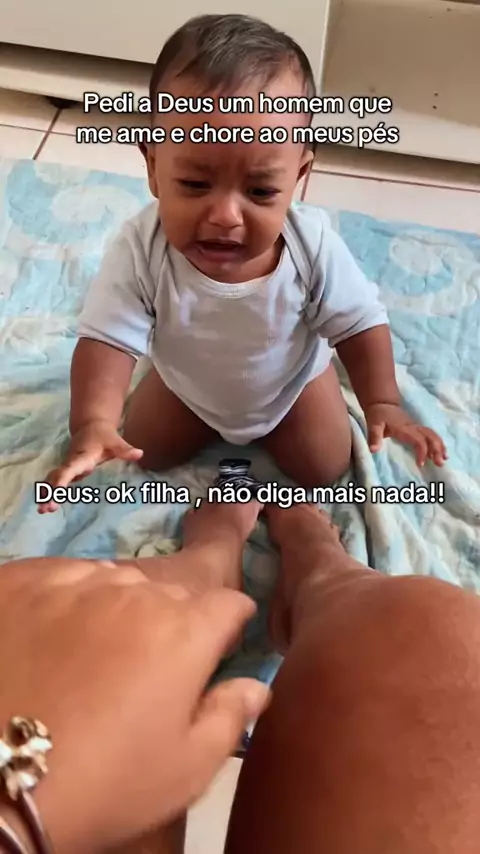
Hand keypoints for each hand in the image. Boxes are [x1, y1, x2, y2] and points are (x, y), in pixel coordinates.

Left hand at [0, 557, 269, 853]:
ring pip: (114, 581)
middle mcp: (134, 591)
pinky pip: (60, 577)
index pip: (228, 605)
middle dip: (172, 621)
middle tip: (149, 665)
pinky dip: (65, 598)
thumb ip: (230, 718)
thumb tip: (255, 686)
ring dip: (117, 606)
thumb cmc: (102, 781)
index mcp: (184, 631)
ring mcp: (73, 580)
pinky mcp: (22, 580)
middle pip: (169, 593)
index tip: (220, 641)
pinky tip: (50, 634)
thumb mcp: (184, 770)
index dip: (229, 623)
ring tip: (94, 651)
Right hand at [39, 420, 142, 512]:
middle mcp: (71, 463)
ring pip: (53, 480)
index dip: (62, 480)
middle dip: (51, 492)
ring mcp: (68, 467)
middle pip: (57, 477)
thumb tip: (140, 454)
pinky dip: (50, 492)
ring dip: (47, 494)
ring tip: (43, 510)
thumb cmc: (104, 436)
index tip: (56, 491)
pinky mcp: (68, 471)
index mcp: (82, 457)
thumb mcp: (115, 441)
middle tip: (46, 508)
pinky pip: (56, 482)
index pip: (70, 469)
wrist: (91, 426)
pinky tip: (47, 506)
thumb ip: (125, 450)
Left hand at [365, 403, 446, 466]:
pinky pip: (431, 435)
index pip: (418, 440)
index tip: (420, 464)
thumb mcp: (373, 425)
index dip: (422, 452)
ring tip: (444, 459)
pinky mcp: (417, 428)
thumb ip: (374, 437)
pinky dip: (437, 443)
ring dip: (439, 446)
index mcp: (404, 428)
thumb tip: (373, 451)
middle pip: (430, 437)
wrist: (382, 403)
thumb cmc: (378, 415)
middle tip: (440, 463)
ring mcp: (417, 427)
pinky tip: (441, 452)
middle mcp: (414, 427)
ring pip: (432, 435)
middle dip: (437, 449)